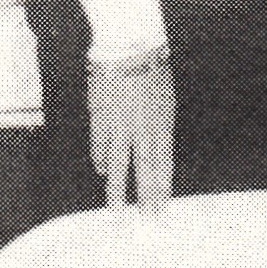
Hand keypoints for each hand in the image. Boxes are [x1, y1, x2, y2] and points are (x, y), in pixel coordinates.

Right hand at [88, 51, 173, 207]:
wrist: (129, 48)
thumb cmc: (153, 70)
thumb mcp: (166, 100)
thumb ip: (161, 127)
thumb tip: (156, 151)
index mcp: (162, 124)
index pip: (163, 164)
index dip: (162, 187)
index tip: (162, 207)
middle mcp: (142, 129)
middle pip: (145, 169)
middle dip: (147, 197)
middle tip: (147, 219)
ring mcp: (119, 125)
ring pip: (119, 164)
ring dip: (117, 189)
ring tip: (117, 210)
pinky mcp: (100, 118)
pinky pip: (101, 146)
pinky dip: (102, 160)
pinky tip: (104, 172)